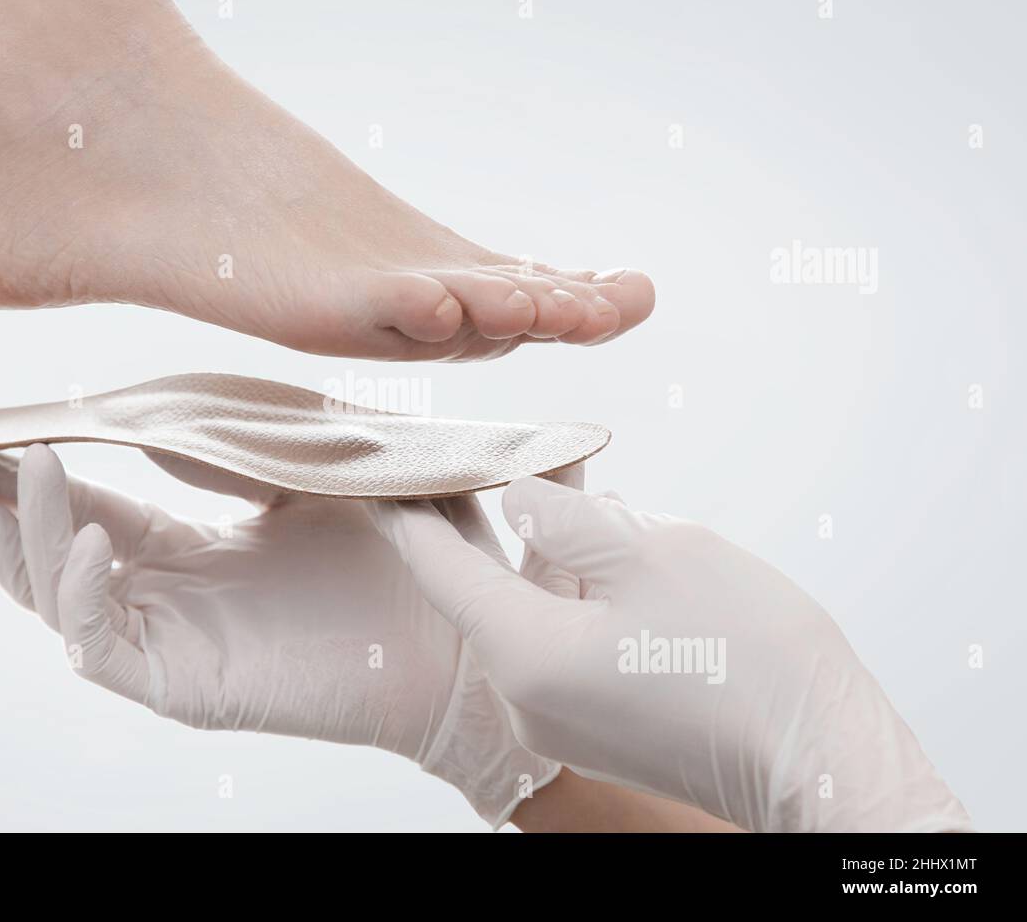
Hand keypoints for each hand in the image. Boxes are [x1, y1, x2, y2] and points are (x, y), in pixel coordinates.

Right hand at [0, 444, 556, 825]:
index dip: (31, 460)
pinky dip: (81, 590)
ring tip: (0, 463)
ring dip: (16, 530)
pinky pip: (100, 646)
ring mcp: (169, 642)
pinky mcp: (184, 686)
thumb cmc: (400, 550)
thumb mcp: (307, 474)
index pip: (83, 499)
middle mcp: (164, 595)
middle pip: (42, 546)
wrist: (463, 630)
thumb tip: (156, 415)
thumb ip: (233, 447)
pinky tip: (88, 536)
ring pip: (51, 593)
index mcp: (189, 547)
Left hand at [367, 466, 970, 832]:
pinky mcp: (597, 721)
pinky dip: (573, 584)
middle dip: (486, 513)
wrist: (822, 757)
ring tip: (564, 473)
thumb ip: (566, 515)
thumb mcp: (652, 552)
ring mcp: (560, 716)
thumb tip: (518, 498)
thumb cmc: (748, 655)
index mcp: (523, 653)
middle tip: (478, 450)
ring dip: (543, 544)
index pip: (437, 567)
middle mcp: (525, 695)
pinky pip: (563, 636)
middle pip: (483, 585)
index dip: (410, 507)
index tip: (385, 465)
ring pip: (531, 606)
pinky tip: (602, 536)